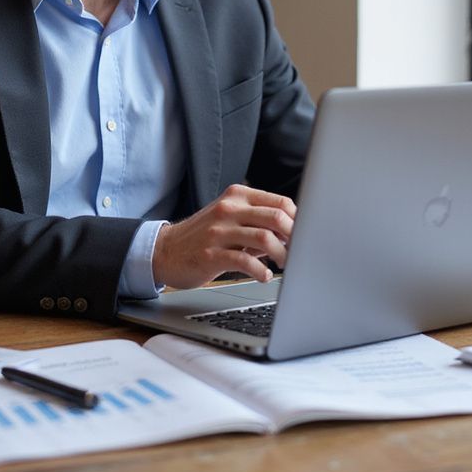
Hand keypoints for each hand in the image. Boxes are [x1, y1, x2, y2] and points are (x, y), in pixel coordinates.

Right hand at [152, 184, 295, 288]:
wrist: (165, 250)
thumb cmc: (204, 236)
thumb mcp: (231, 219)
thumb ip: (259, 221)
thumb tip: (295, 232)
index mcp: (237, 196)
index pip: (280, 202)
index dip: (299, 220)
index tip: (307, 235)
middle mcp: (228, 208)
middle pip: (276, 216)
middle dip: (295, 236)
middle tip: (301, 252)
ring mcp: (218, 230)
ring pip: (264, 237)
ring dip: (282, 255)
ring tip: (286, 265)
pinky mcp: (210, 253)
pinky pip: (244, 261)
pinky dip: (261, 271)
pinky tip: (264, 276)